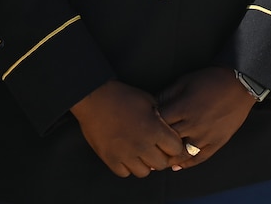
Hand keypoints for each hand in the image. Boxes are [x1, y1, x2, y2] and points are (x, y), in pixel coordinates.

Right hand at [69, 80, 185, 177]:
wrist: (94, 98)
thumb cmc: (121, 96)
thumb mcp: (147, 100)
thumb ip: (160, 116)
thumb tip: (166, 127)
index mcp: (154, 130)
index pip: (176, 149)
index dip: (174, 145)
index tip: (168, 141)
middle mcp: (142, 145)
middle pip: (162, 164)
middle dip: (161, 156)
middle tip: (155, 149)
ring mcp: (125, 154)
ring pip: (144, 172)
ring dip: (144, 164)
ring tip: (139, 153)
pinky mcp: (110, 159)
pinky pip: (124, 173)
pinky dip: (126, 167)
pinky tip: (125, 155)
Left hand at [156, 68, 256, 169]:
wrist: (240, 85)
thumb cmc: (210, 80)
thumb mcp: (185, 81)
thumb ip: (167, 94)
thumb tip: (152, 106)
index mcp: (183, 108)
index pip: (158, 123)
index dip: (149, 125)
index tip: (144, 127)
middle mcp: (193, 125)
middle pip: (167, 141)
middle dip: (156, 144)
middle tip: (146, 148)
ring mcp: (206, 136)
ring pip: (182, 154)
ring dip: (169, 159)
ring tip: (158, 160)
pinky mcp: (217, 143)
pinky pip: (199, 158)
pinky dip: (187, 164)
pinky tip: (177, 166)